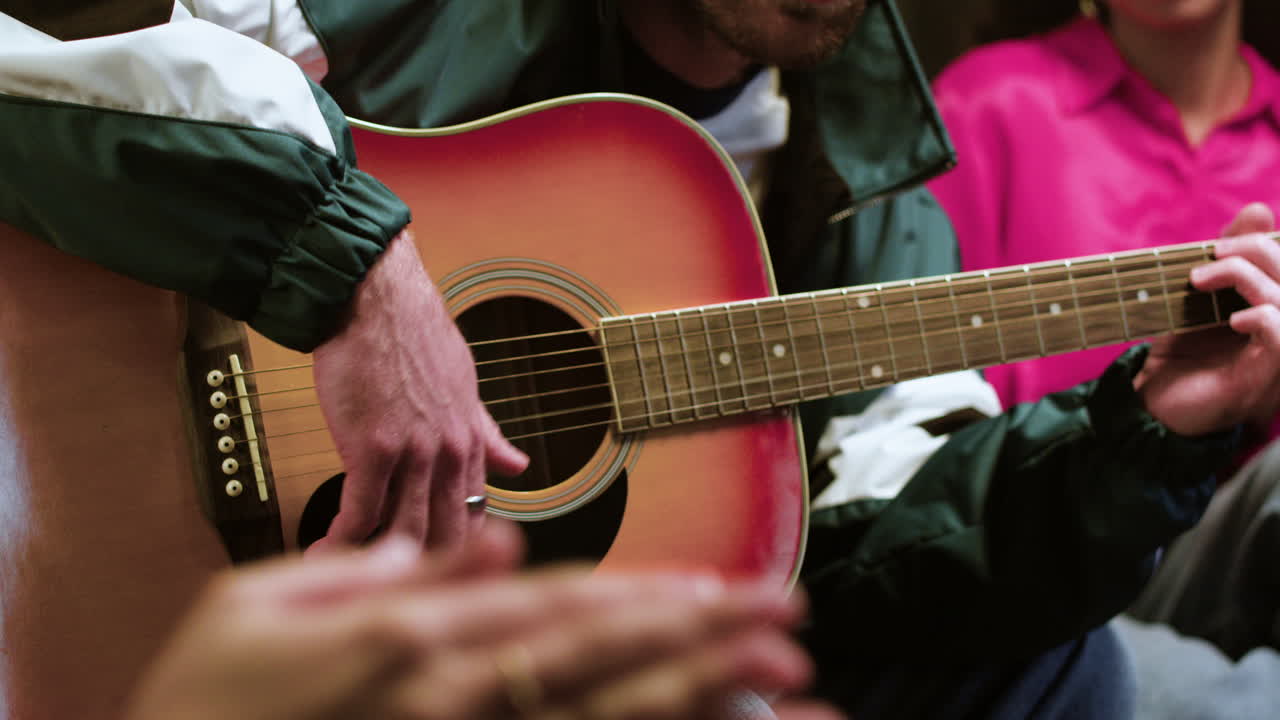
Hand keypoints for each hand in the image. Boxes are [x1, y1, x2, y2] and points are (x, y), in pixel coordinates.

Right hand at [124, 524, 827, 719]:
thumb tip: (483, 540)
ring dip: (695, 700)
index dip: (648, 598)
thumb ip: (373, 566)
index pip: (555, 608)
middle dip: (702, 641)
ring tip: (779, 687)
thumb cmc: (199, 698)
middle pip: (601, 662)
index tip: (724, 589)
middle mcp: (448, 693)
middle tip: (788, 622)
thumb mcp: (259, 604)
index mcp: (409, 637)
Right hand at [312, 229, 527, 549]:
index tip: (435, 571)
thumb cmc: (414, 338)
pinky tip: (324, 553)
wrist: (377, 302)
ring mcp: (414, 454)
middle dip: (417, 569)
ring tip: (349, 580)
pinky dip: (342, 541)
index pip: (474, 516)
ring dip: (374, 564)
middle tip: (388, 588)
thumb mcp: (465, 386)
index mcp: (471, 444)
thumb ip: (487, 432)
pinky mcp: (372, 448)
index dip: (454, 550)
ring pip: (401, 533)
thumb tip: (519, 464)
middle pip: (443, 536)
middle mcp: (450, 455)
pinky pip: (359, 512)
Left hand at [1136, 203, 1279, 435]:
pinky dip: (1263, 319)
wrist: (1151, 407)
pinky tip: (1232, 319)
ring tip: (1202, 279)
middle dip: (1260, 251)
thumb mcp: (1200, 298)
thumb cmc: (1181, 352)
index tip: (1240, 231)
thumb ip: (1230, 258)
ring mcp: (1278, 361)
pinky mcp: (1262, 381)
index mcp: (1277, 313)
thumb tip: (1259, 210)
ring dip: (1249, 279)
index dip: (1276, 242)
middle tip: (1214, 251)